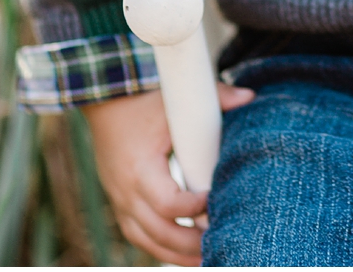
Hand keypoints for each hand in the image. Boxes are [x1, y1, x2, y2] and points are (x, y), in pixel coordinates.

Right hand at [82, 81, 254, 265]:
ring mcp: (119, 199)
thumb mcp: (174, 101)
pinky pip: (136, 235)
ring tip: (205, 257)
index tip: (214, 198)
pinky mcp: (119, 201)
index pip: (169, 204)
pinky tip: (181, 252)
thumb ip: (214, 97)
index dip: (195, 207)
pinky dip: (158, 247)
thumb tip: (250, 97)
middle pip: (159, 232)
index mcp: (141, 168)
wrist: (103, 102)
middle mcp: (126, 190)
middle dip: (191, 242)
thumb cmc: (141, 102)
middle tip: (220, 241)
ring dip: (175, 254)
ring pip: (146, 240)